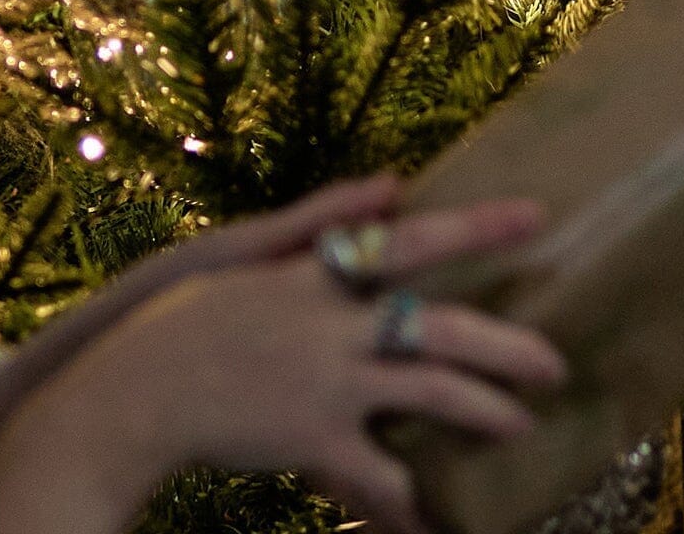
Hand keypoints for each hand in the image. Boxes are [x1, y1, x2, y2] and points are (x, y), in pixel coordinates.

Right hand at [0, 199, 564, 533]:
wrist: (128, 392)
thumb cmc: (173, 322)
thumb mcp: (238, 254)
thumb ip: (318, 222)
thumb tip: (389, 184)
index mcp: (315, 274)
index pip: (411, 240)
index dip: (477, 228)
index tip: (536, 218)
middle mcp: (331, 323)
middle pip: (441, 325)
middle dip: (506, 344)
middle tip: (555, 361)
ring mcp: (325, 380)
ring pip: (430, 391)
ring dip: (484, 410)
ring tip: (522, 425)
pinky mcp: (311, 435)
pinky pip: (377, 474)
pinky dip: (406, 500)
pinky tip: (430, 520)